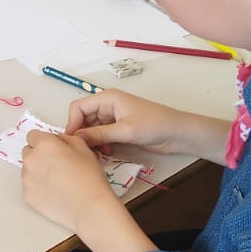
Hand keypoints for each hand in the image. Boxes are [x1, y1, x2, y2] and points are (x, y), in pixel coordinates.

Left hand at [19, 129, 121, 233]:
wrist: (89, 207)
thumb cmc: (89, 177)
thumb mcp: (82, 147)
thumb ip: (65, 138)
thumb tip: (57, 141)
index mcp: (44, 144)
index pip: (33, 136)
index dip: (44, 141)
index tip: (53, 149)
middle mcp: (31, 159)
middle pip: (28, 152)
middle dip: (39, 155)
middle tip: (56, 165)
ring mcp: (27, 179)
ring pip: (28, 169)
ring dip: (38, 171)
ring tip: (57, 180)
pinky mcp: (27, 195)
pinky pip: (30, 186)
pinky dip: (38, 187)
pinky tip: (54, 192)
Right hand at [65, 90, 215, 157]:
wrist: (178, 133)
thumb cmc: (155, 125)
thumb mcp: (125, 130)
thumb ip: (99, 134)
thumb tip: (76, 139)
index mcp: (107, 98)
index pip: (78, 107)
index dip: (72, 123)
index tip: (73, 141)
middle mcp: (107, 106)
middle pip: (82, 118)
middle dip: (82, 134)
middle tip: (84, 151)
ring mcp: (113, 118)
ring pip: (90, 129)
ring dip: (91, 141)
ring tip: (97, 153)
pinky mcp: (118, 129)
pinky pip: (100, 135)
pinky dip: (100, 144)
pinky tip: (106, 153)